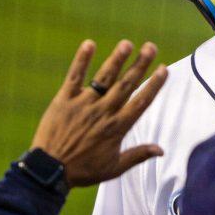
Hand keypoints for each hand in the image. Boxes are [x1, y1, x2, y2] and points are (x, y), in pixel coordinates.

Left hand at [30, 39, 167, 185]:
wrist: (50, 170)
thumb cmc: (84, 171)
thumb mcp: (114, 168)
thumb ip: (138, 155)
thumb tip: (161, 150)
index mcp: (117, 128)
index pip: (140, 102)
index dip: (153, 85)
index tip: (163, 69)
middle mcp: (103, 112)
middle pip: (126, 84)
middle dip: (140, 65)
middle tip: (151, 47)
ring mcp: (83, 104)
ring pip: (104, 77)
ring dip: (116, 59)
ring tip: (127, 44)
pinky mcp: (64, 100)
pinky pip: (74, 76)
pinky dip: (82, 60)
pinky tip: (89, 44)